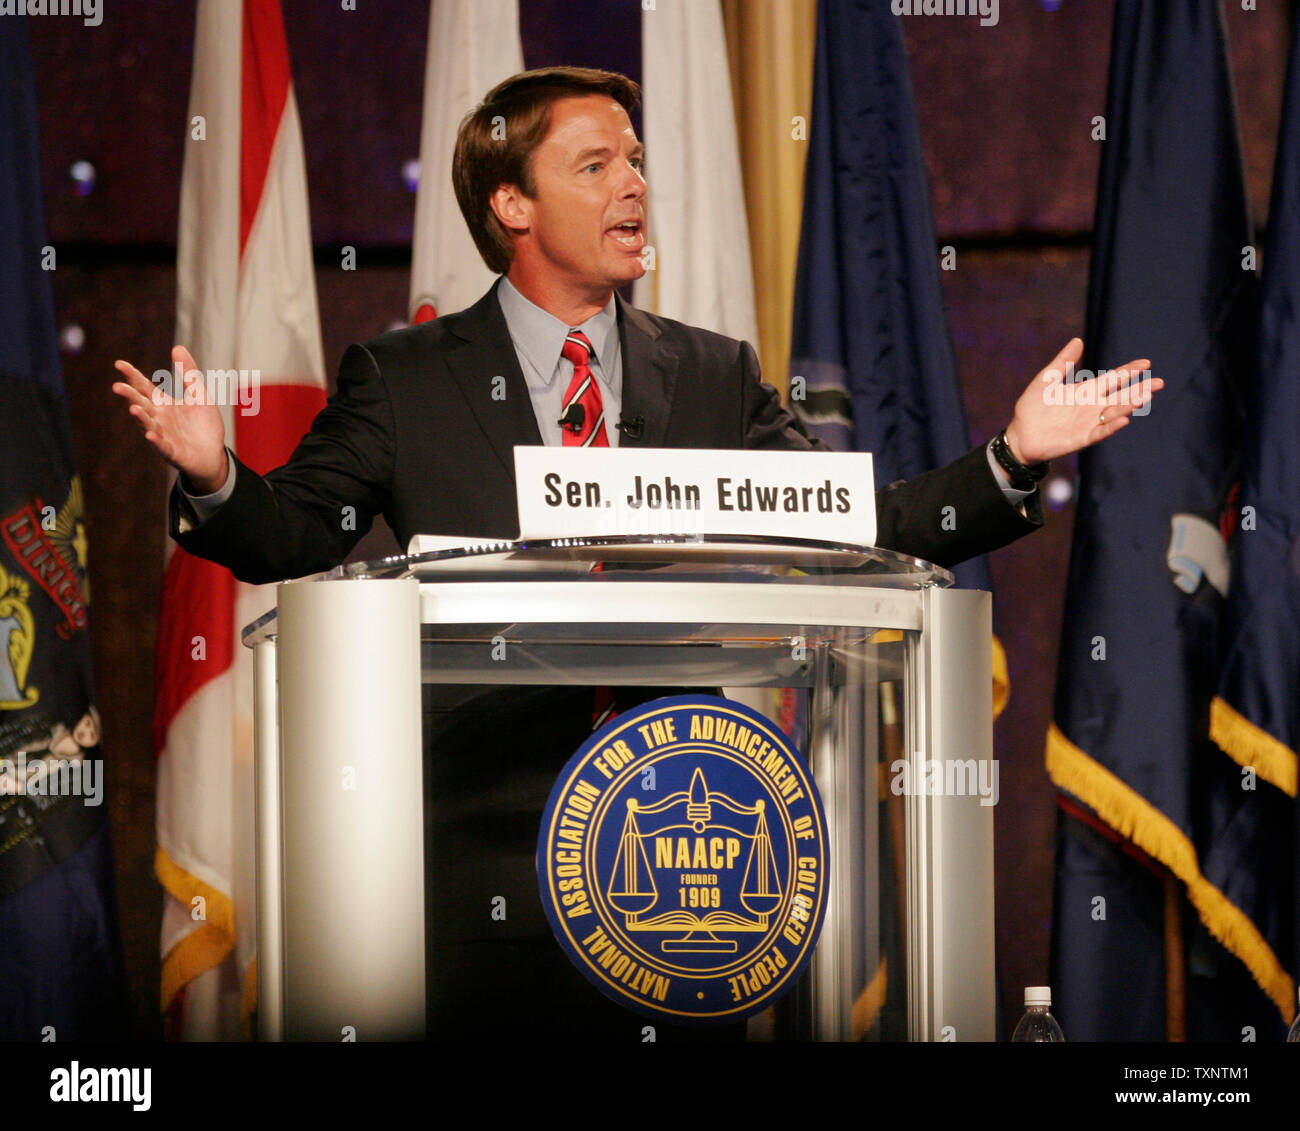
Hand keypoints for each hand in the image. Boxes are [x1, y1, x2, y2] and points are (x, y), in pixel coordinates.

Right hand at [112, 345, 227, 491]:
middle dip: (130, 396)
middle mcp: (159, 418)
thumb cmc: (203, 425)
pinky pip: (162, 446)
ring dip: (140, 417)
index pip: (144, 387)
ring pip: (148, 425)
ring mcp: (164, 435)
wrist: (214, 455)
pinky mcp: (172, 452)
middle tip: (117, 386)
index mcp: (163, 404)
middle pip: (142, 404)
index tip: (119, 363)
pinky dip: (156, 440)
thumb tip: (177, 347)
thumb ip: (189, 373)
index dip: (132, 376)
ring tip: (133, 408)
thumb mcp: (199, 395)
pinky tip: (150, 434)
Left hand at [1004, 337, 1162, 464]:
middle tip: (1159, 383)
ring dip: (1130, 405)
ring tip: (1144, 397)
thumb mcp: (1046, 380)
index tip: (1146, 362)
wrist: (1020, 434)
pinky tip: (1123, 419)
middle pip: (1122, 396)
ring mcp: (1090, 423)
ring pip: (1115, 413)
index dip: (1130, 371)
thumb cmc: (1032, 407)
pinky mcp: (1082, 438)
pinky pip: (1101, 432)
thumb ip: (1063, 362)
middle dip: (1140, 389)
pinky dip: (1112, 426)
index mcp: (1087, 391)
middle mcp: (1093, 406)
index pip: (1114, 379)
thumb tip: (1078, 340)